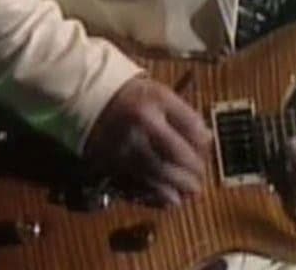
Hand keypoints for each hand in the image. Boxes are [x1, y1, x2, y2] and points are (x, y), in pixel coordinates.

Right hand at [82, 75, 211, 206]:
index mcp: (156, 102)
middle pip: (176, 153)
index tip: (205, 157)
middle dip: (194, 171)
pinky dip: (155, 195)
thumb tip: (207, 140)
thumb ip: (185, 116)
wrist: (88, 99)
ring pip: (158, 173)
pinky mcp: (110, 162)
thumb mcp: (161, 95)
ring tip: (188, 194)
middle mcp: (141, 124)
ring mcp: (124, 145)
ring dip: (177, 187)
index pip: (191, 128)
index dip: (203, 147)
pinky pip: (137, 183)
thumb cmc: (133, 98)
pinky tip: (168, 199)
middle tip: (200, 181)